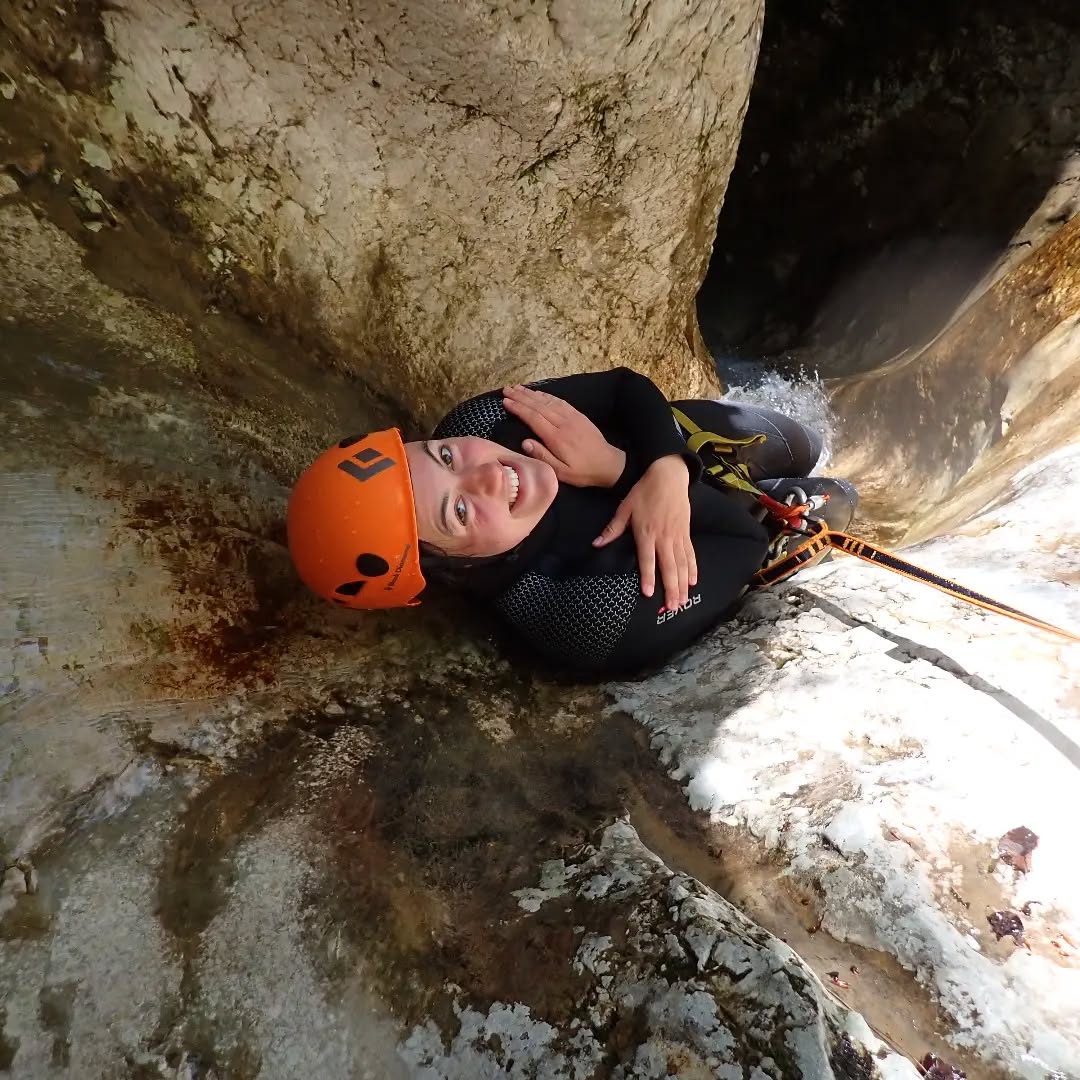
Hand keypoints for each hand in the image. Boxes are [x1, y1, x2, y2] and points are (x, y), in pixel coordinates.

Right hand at [502, 384, 625, 486]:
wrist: (608, 464)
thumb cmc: (583, 472)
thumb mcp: (561, 473)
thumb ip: (542, 456)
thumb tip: (524, 442)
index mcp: (557, 438)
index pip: (533, 418)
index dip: (518, 408)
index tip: (505, 401)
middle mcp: (563, 423)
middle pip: (538, 406)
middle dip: (521, 397)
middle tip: (506, 390)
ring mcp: (572, 417)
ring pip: (548, 401)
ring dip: (531, 393)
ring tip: (517, 388)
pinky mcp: (578, 415)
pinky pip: (560, 401)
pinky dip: (547, 395)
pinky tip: (538, 393)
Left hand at [593, 455, 697, 611]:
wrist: (669, 475)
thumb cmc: (644, 491)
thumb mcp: (625, 507)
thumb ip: (613, 528)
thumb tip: (597, 544)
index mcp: (647, 532)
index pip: (647, 559)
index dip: (649, 576)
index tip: (649, 593)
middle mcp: (664, 537)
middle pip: (669, 567)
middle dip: (670, 588)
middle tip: (671, 607)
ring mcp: (677, 536)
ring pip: (682, 564)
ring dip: (682, 584)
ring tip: (681, 601)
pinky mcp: (686, 533)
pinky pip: (690, 554)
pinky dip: (693, 569)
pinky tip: (693, 583)